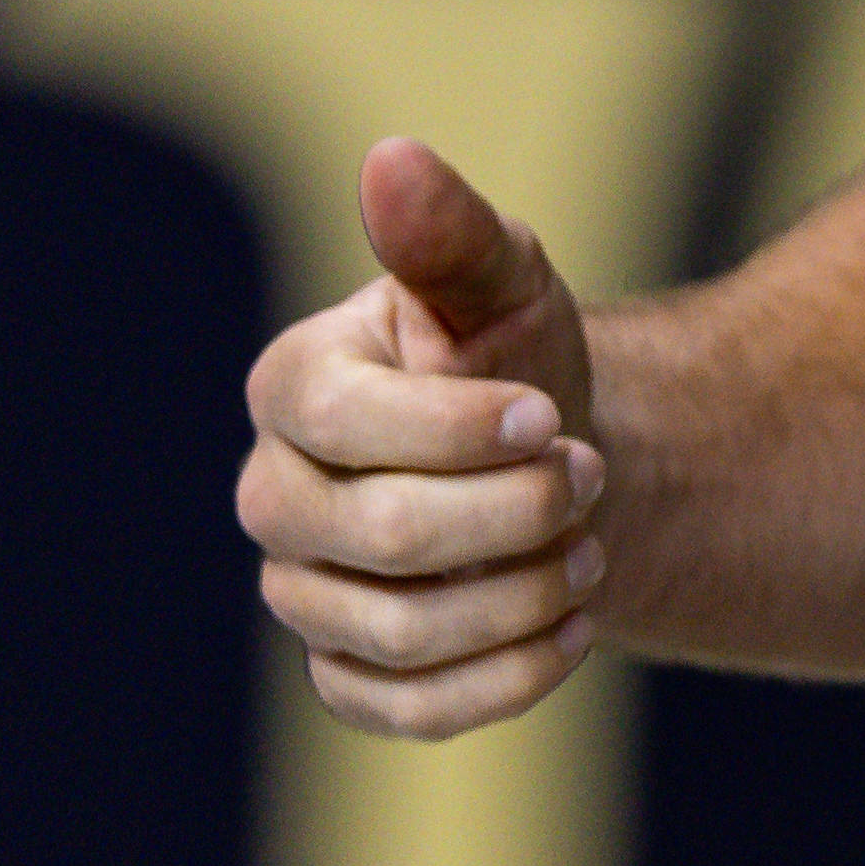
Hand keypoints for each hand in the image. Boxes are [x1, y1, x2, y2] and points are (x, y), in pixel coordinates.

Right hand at [235, 138, 612, 735]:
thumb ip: (450, 235)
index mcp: (293, 386)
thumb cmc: (516, 357)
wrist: (556, 462)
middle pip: (383, 537)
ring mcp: (301, 591)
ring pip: (399, 632)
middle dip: (514, 513)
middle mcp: (275, 494)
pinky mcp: (345, 672)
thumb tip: (392, 158)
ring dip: (522, 597)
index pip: (346, 424)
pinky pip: (405, 707)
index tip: (547, 414)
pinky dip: (505, 677)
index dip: (458, 430)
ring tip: (589, 548)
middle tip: (589, 476)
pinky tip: (571, 629)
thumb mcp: (504, 282)